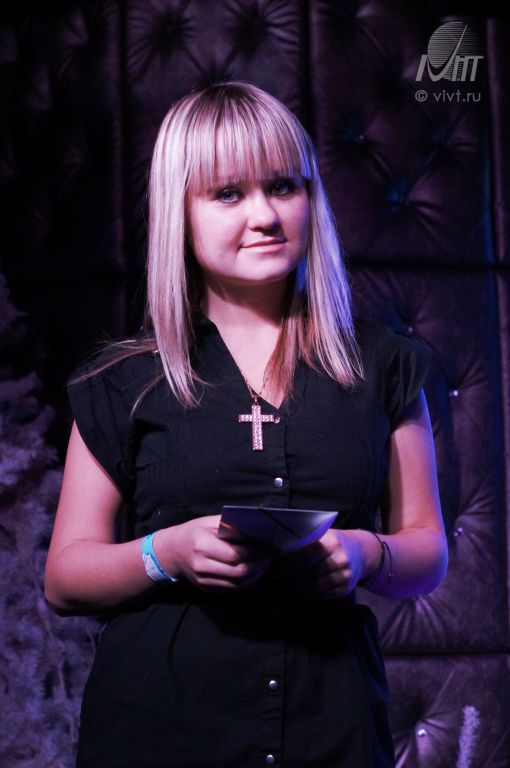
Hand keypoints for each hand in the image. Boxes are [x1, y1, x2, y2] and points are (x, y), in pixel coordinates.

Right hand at [155, 515, 271, 590]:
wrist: (171, 553)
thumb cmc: (193, 532)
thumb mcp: (208, 522)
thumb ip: (230, 525)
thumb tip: (255, 530)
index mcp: (202, 545)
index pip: (235, 554)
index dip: (254, 551)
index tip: (266, 545)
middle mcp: (202, 566)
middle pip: (239, 571)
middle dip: (258, 564)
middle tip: (268, 555)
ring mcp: (204, 580)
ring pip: (239, 583)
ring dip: (255, 574)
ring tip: (264, 563)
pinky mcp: (207, 589)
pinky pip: (232, 588)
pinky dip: (246, 581)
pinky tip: (253, 571)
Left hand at [274, 529, 365, 599]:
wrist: (362, 551)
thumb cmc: (335, 541)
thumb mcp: (323, 535)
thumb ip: (304, 542)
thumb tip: (277, 550)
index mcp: (331, 543)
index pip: (304, 556)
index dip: (289, 563)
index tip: (278, 564)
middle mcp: (340, 559)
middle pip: (308, 573)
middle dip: (292, 575)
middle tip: (282, 574)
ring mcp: (344, 575)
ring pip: (314, 587)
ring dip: (299, 586)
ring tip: (292, 581)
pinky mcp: (346, 588)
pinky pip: (323, 595)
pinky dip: (311, 593)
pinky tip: (305, 588)